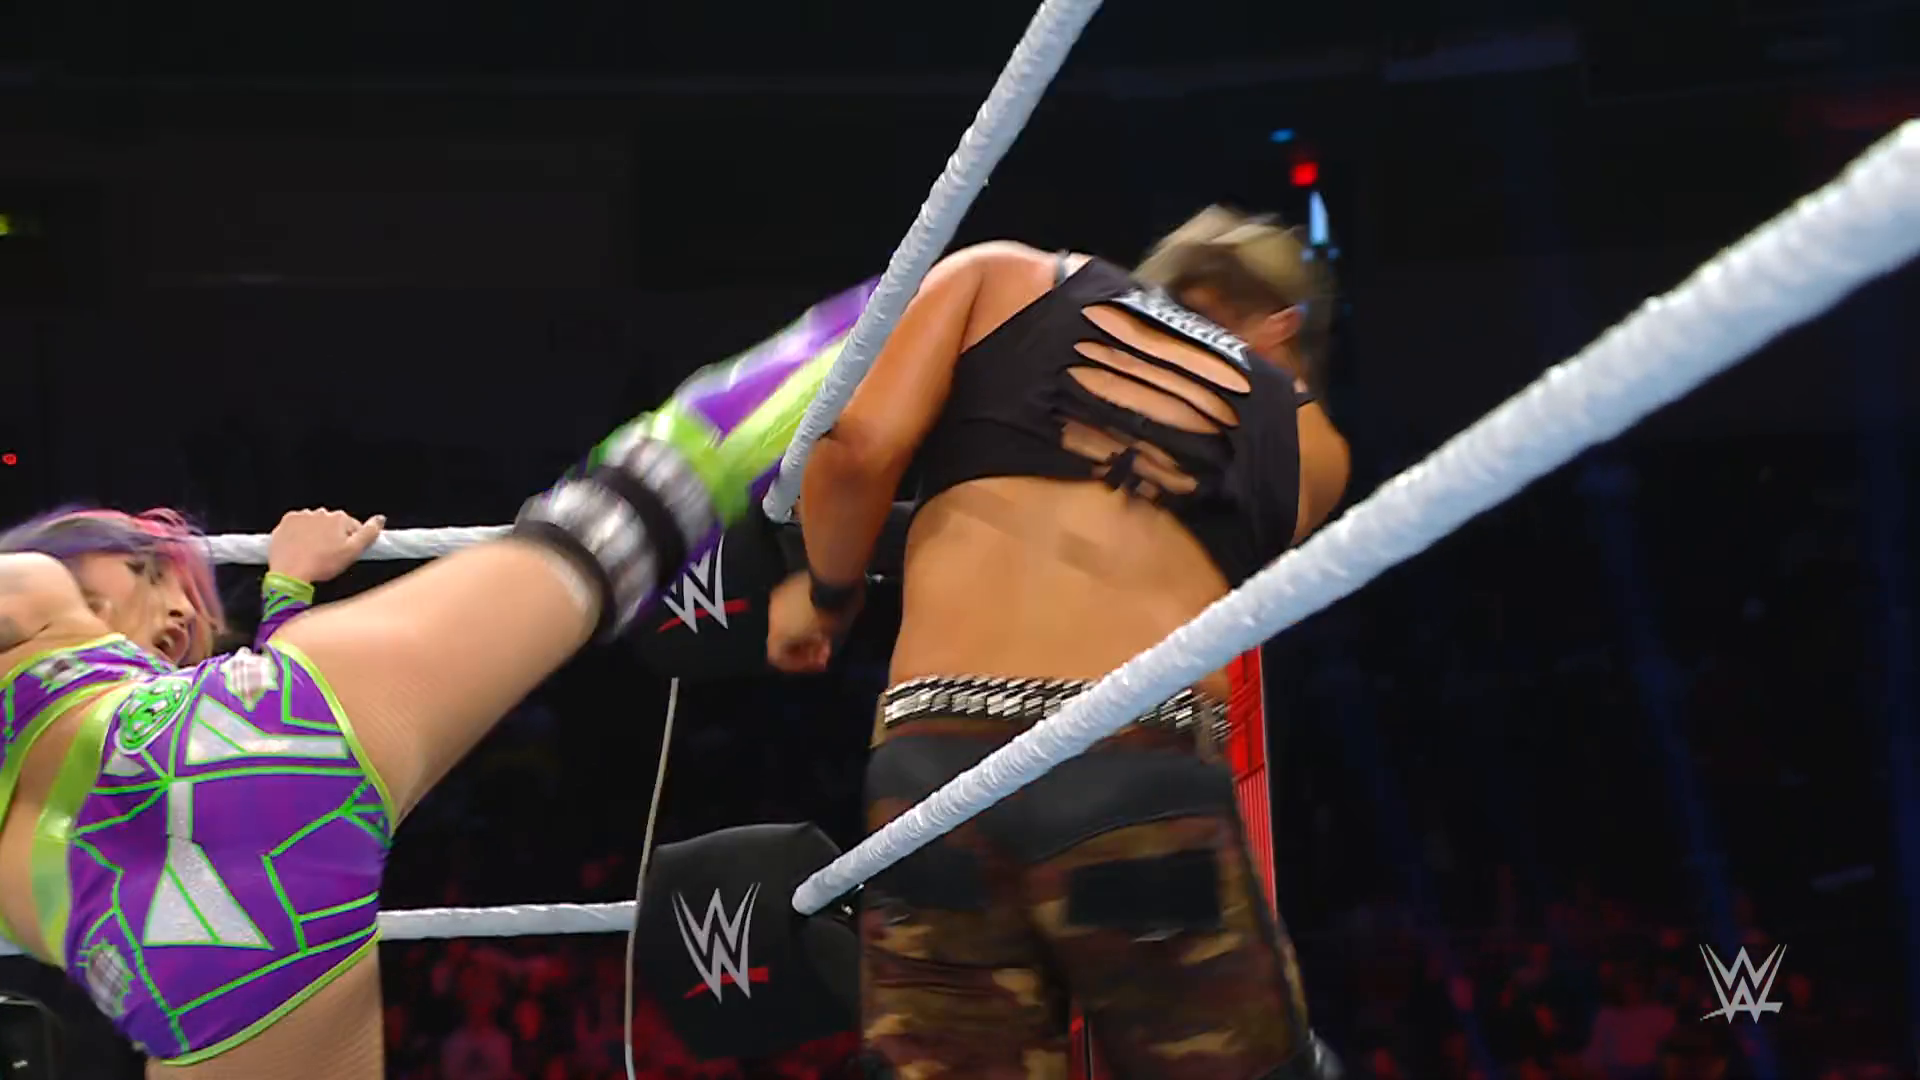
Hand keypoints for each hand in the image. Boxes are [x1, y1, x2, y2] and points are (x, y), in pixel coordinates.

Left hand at [267, 508, 384, 584]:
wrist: (289, 573)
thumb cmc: (321, 565)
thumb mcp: (353, 552)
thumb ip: (369, 533)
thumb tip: (380, 519)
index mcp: (339, 518)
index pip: (353, 526)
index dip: (351, 541)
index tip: (344, 553)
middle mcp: (321, 512)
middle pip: (332, 524)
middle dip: (332, 536)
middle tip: (328, 555)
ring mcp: (302, 516)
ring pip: (314, 523)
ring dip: (315, 534)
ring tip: (312, 553)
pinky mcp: (287, 522)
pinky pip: (297, 525)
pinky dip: (299, 533)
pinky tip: (300, 547)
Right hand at [766, 572, 857, 672]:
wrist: (833, 576)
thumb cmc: (832, 613)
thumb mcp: (833, 638)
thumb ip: (823, 649)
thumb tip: (822, 652)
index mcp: (778, 633)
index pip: (777, 657)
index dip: (797, 664)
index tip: (816, 662)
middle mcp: (772, 615)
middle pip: (781, 637)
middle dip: (801, 645)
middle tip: (821, 646)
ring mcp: (779, 595)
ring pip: (785, 618)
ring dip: (801, 626)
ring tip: (821, 627)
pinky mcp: (789, 581)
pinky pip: (791, 603)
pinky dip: (801, 611)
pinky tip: (818, 609)